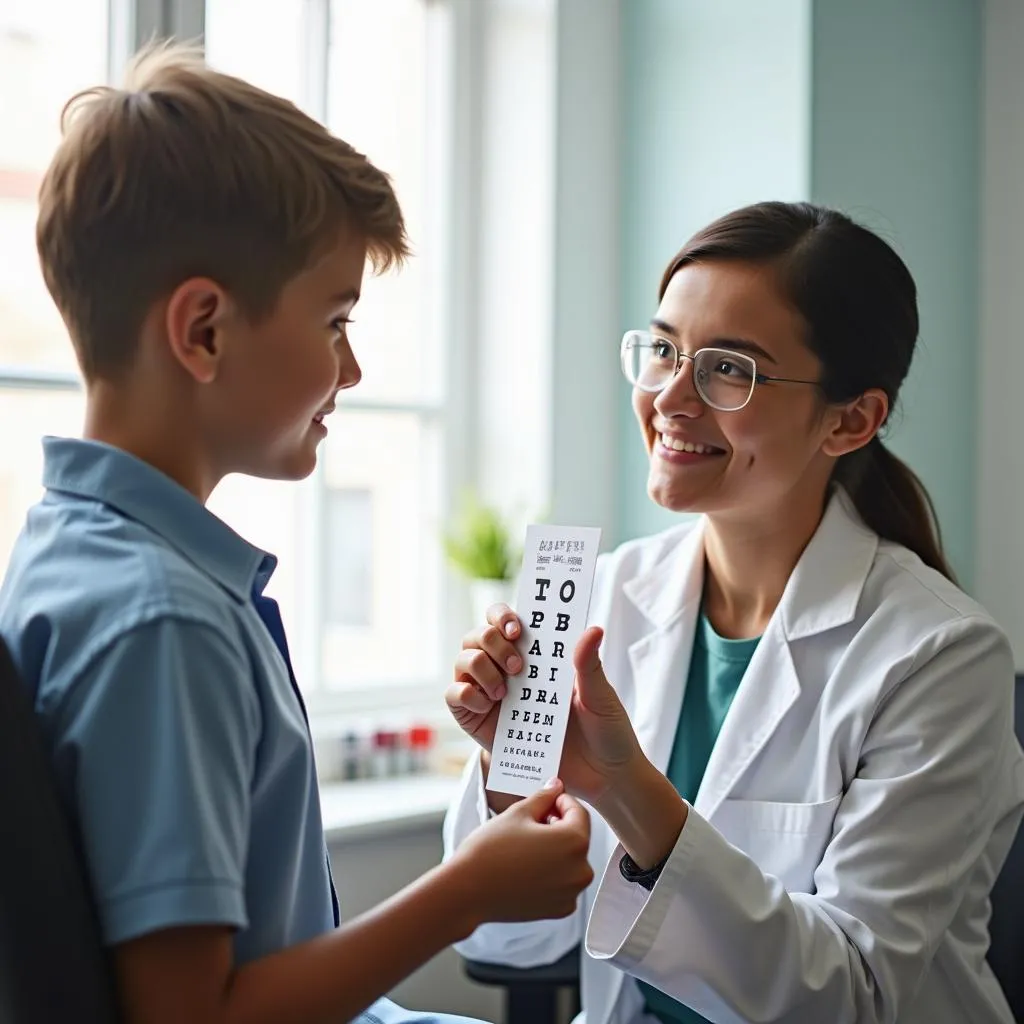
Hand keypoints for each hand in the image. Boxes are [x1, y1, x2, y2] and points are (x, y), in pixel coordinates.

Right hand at [447, 606, 644, 805]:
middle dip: (491, 640)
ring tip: (505, 690)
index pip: (505, 621)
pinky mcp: (480, 722)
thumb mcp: (600, 695)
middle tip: (517, 665)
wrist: (602, 777)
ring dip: (479, 666)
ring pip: (463, 660)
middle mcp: (508, 670)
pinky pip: (455, 696)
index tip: (517, 629)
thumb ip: (589, 663)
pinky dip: (466, 694)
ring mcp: (492, 694)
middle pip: (478, 635)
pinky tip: (490, 705)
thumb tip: (592, 629)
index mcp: (537, 656)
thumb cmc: (605, 730)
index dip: (502, 615)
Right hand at [453, 779, 592, 923]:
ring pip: (571, 860)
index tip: (547, 799)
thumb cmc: (491, 850)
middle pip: (577, 837)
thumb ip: (544, 797)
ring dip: (556, 849)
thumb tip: (556, 786)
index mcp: (575, 842)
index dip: (561, 801)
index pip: (579, 812)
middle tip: (533, 820)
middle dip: (559, 825)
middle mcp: (581, 870)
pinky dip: (552, 872)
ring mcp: (571, 893)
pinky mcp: (560, 910)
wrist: (468, 890)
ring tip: (528, 843)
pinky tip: (528, 866)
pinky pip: (564, 882)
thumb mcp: (519, 813)